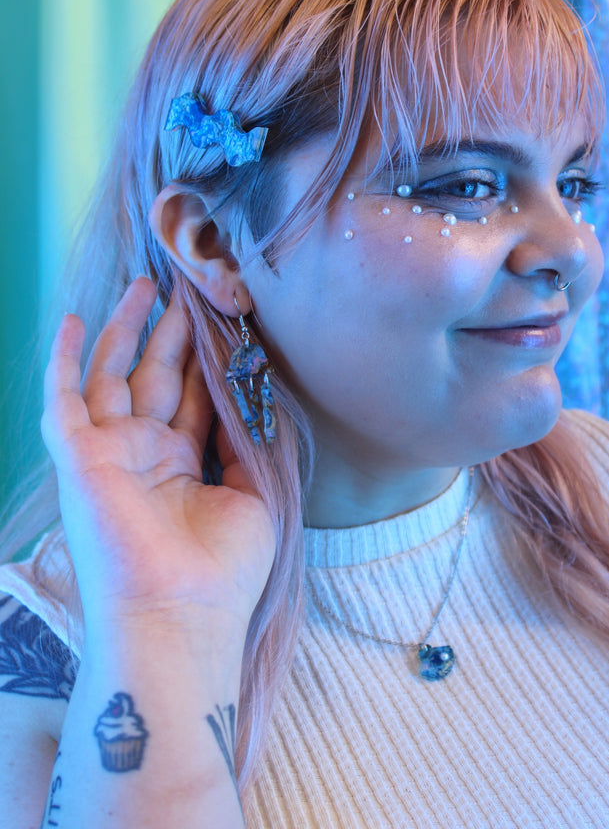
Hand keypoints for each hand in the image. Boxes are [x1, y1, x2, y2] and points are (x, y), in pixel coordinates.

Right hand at [41, 278, 275, 641]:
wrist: (181, 615)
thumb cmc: (223, 570)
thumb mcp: (252, 496)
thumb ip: (244, 444)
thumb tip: (248, 397)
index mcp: (182, 466)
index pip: (193, 397)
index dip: (206, 359)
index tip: (223, 318)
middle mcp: (144, 454)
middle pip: (156, 376)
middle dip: (171, 333)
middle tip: (187, 288)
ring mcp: (109, 453)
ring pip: (114, 375)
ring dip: (127, 329)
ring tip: (147, 284)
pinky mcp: (79, 457)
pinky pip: (65, 399)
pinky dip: (66, 359)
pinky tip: (76, 320)